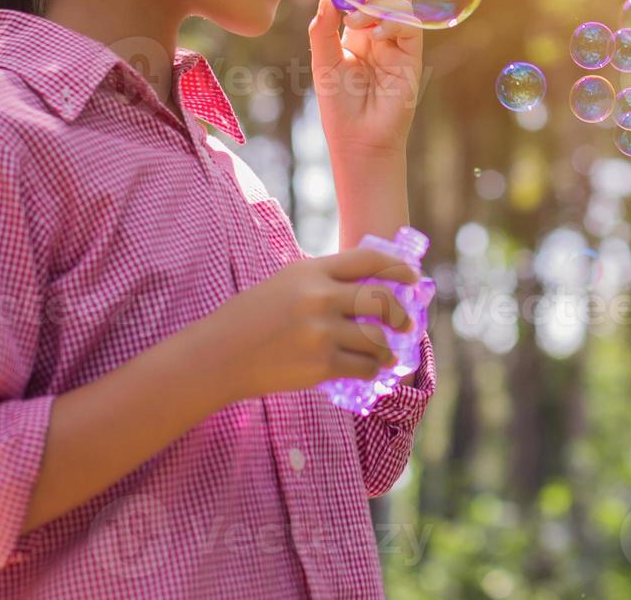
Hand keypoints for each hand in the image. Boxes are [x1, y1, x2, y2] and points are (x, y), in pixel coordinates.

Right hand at [202, 248, 419, 402]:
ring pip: (377, 338)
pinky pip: (363, 366)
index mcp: (311, 271)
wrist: (217, 356)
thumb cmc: (249, 318)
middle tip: (407, 324)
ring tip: (388, 354)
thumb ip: (321, 280)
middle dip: (401, 313)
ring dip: (387, 348)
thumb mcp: (284, 284)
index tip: (413, 277)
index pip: (368, 260)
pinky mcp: (321, 364)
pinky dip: (372, 369)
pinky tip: (370, 369)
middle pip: (382, 299)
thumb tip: (365, 286)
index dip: (398, 267)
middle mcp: (320, 297)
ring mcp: (322, 332)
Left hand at [308, 0, 423, 158]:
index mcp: (357, 35)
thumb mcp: (324, 63)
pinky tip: (375, 32)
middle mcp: (380, 35)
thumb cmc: (339, 106)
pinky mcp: (411, 57)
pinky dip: (393, 21)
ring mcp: (397, 45)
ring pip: (401, 5)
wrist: (358, 139)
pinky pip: (410, 27)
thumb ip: (323, 30)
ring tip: (357, 15)